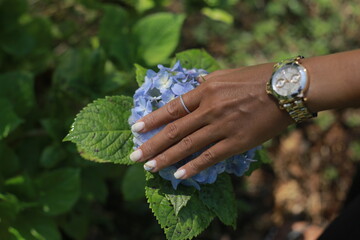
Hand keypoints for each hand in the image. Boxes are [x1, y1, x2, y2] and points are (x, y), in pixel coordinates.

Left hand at [130, 63, 292, 178]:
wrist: (287, 88)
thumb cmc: (257, 78)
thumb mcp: (226, 74)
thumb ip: (207, 83)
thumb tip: (193, 86)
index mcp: (206, 90)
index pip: (172, 108)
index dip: (152, 119)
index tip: (136, 129)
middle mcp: (209, 109)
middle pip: (174, 130)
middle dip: (152, 144)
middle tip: (134, 156)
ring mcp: (222, 126)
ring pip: (188, 146)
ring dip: (166, 158)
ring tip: (149, 167)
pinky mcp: (237, 142)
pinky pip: (210, 157)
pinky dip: (193, 167)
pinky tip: (179, 176)